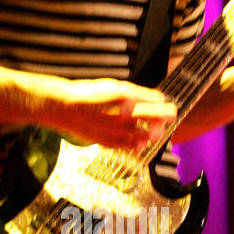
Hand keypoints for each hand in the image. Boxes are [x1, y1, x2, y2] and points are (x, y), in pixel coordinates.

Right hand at [51, 77, 177, 150]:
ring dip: (154, 133)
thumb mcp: (114, 86)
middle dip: (165, 120)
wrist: (64, 108)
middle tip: (167, 118)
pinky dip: (139, 144)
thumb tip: (154, 100)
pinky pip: (132, 147)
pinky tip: (139, 141)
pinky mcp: (110, 142)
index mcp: (127, 97)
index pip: (159, 103)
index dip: (166, 106)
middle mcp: (125, 115)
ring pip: (148, 137)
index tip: (168, 107)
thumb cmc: (88, 94)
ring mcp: (118, 131)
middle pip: (158, 121)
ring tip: (153, 130)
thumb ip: (135, 95)